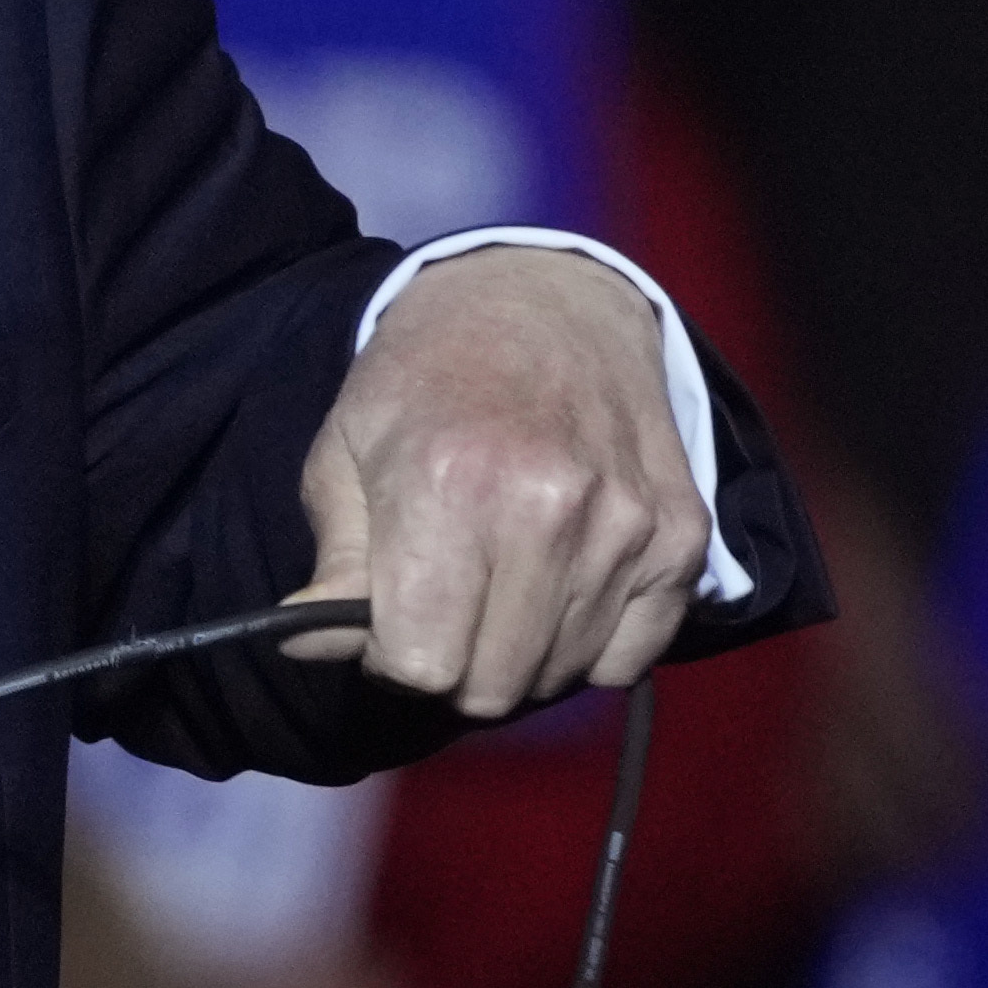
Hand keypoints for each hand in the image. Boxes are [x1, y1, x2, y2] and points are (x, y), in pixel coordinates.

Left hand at [283, 248, 708, 717]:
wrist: (544, 302)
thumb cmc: (423, 380)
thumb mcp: (346, 450)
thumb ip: (335, 560)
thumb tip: (306, 647)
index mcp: (450, 486)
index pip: (421, 663)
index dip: (390, 656)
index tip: (387, 620)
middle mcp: (549, 511)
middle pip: (492, 685)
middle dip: (452, 666)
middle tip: (440, 608)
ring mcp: (627, 526)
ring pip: (560, 677)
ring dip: (518, 656)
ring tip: (495, 585)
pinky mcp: (682, 539)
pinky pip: (629, 658)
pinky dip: (588, 647)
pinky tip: (556, 588)